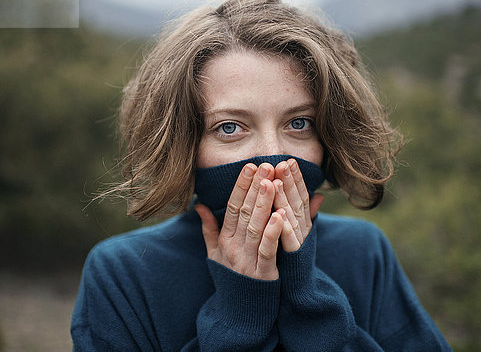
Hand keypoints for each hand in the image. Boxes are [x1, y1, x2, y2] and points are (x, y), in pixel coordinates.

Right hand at [195, 163, 283, 280]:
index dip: (241, 186)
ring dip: (264, 203)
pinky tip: (281, 216)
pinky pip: (268, 250)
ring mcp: (247, 260)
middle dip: (255, 187)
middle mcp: (234, 247)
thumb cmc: (230, 280)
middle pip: (245, 212)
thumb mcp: (215, 254)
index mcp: (225, 239)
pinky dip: (273, 232)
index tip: (250, 166)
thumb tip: (199, 205)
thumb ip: (209, 228)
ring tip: (272, 182)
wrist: (238, 315)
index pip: (232, 207)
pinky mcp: (262, 273)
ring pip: (256, 226)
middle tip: (265, 165)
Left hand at [273, 159, 323, 251]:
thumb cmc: (296, 259)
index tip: (288, 161)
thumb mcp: (301, 231)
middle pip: (296, 201)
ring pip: (291, 217)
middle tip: (284, 162)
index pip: (299, 195)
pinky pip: (288, 240)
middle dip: (290, 181)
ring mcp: (298, 242)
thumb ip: (307, 214)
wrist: (301, 289)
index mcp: (302, 221)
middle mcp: (302, 229)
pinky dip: (284, 227)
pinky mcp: (292, 257)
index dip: (295, 179)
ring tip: (276, 181)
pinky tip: (279, 214)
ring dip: (284, 199)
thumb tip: (319, 195)